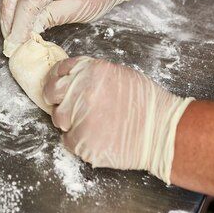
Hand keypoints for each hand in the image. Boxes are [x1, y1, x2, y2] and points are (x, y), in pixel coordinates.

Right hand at [0, 0, 138, 56]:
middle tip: (10, 42)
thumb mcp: (75, 9)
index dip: (19, 27)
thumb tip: (27, 32)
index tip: (14, 46)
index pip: (26, 4)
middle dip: (7, 20)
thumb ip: (48, 18)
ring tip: (11, 34)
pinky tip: (16, 20)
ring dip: (7, 13)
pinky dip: (13, 5)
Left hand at [44, 56, 193, 183]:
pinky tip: (99, 138)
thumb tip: (72, 80)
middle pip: (52, 95)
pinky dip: (80, 141)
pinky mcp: (81, 141)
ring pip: (59, 120)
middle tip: (72, 109)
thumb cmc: (145, 103)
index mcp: (89, 71)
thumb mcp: (117, 75)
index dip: (55, 80)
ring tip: (94, 125)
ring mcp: (78, 116)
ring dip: (71, 123)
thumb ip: (91, 75)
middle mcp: (80, 91)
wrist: (161, 130)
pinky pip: (69, 140)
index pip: (57, 71)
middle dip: (58, 102)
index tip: (56, 88)